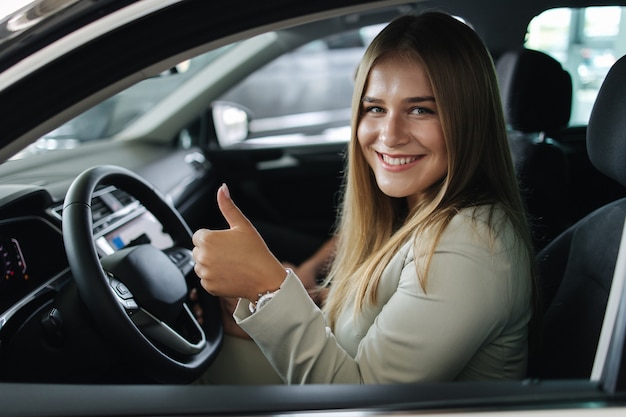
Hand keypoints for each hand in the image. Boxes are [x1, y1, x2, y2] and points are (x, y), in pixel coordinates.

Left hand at [192, 184, 285, 301]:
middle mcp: (202, 257)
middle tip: (230, 253)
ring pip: (200, 265)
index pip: (199, 236)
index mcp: (207, 239)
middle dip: (210, 251)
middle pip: (198, 250)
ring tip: (230, 264)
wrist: (265, 278)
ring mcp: (205, 273)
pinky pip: (205, 280)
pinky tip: (229, 274)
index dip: (213, 238)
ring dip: (210, 264)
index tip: (226, 243)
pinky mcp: (208, 287)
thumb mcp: (243, 225)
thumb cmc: (256, 251)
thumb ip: (228, 206)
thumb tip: (222, 188)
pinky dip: (214, 278)